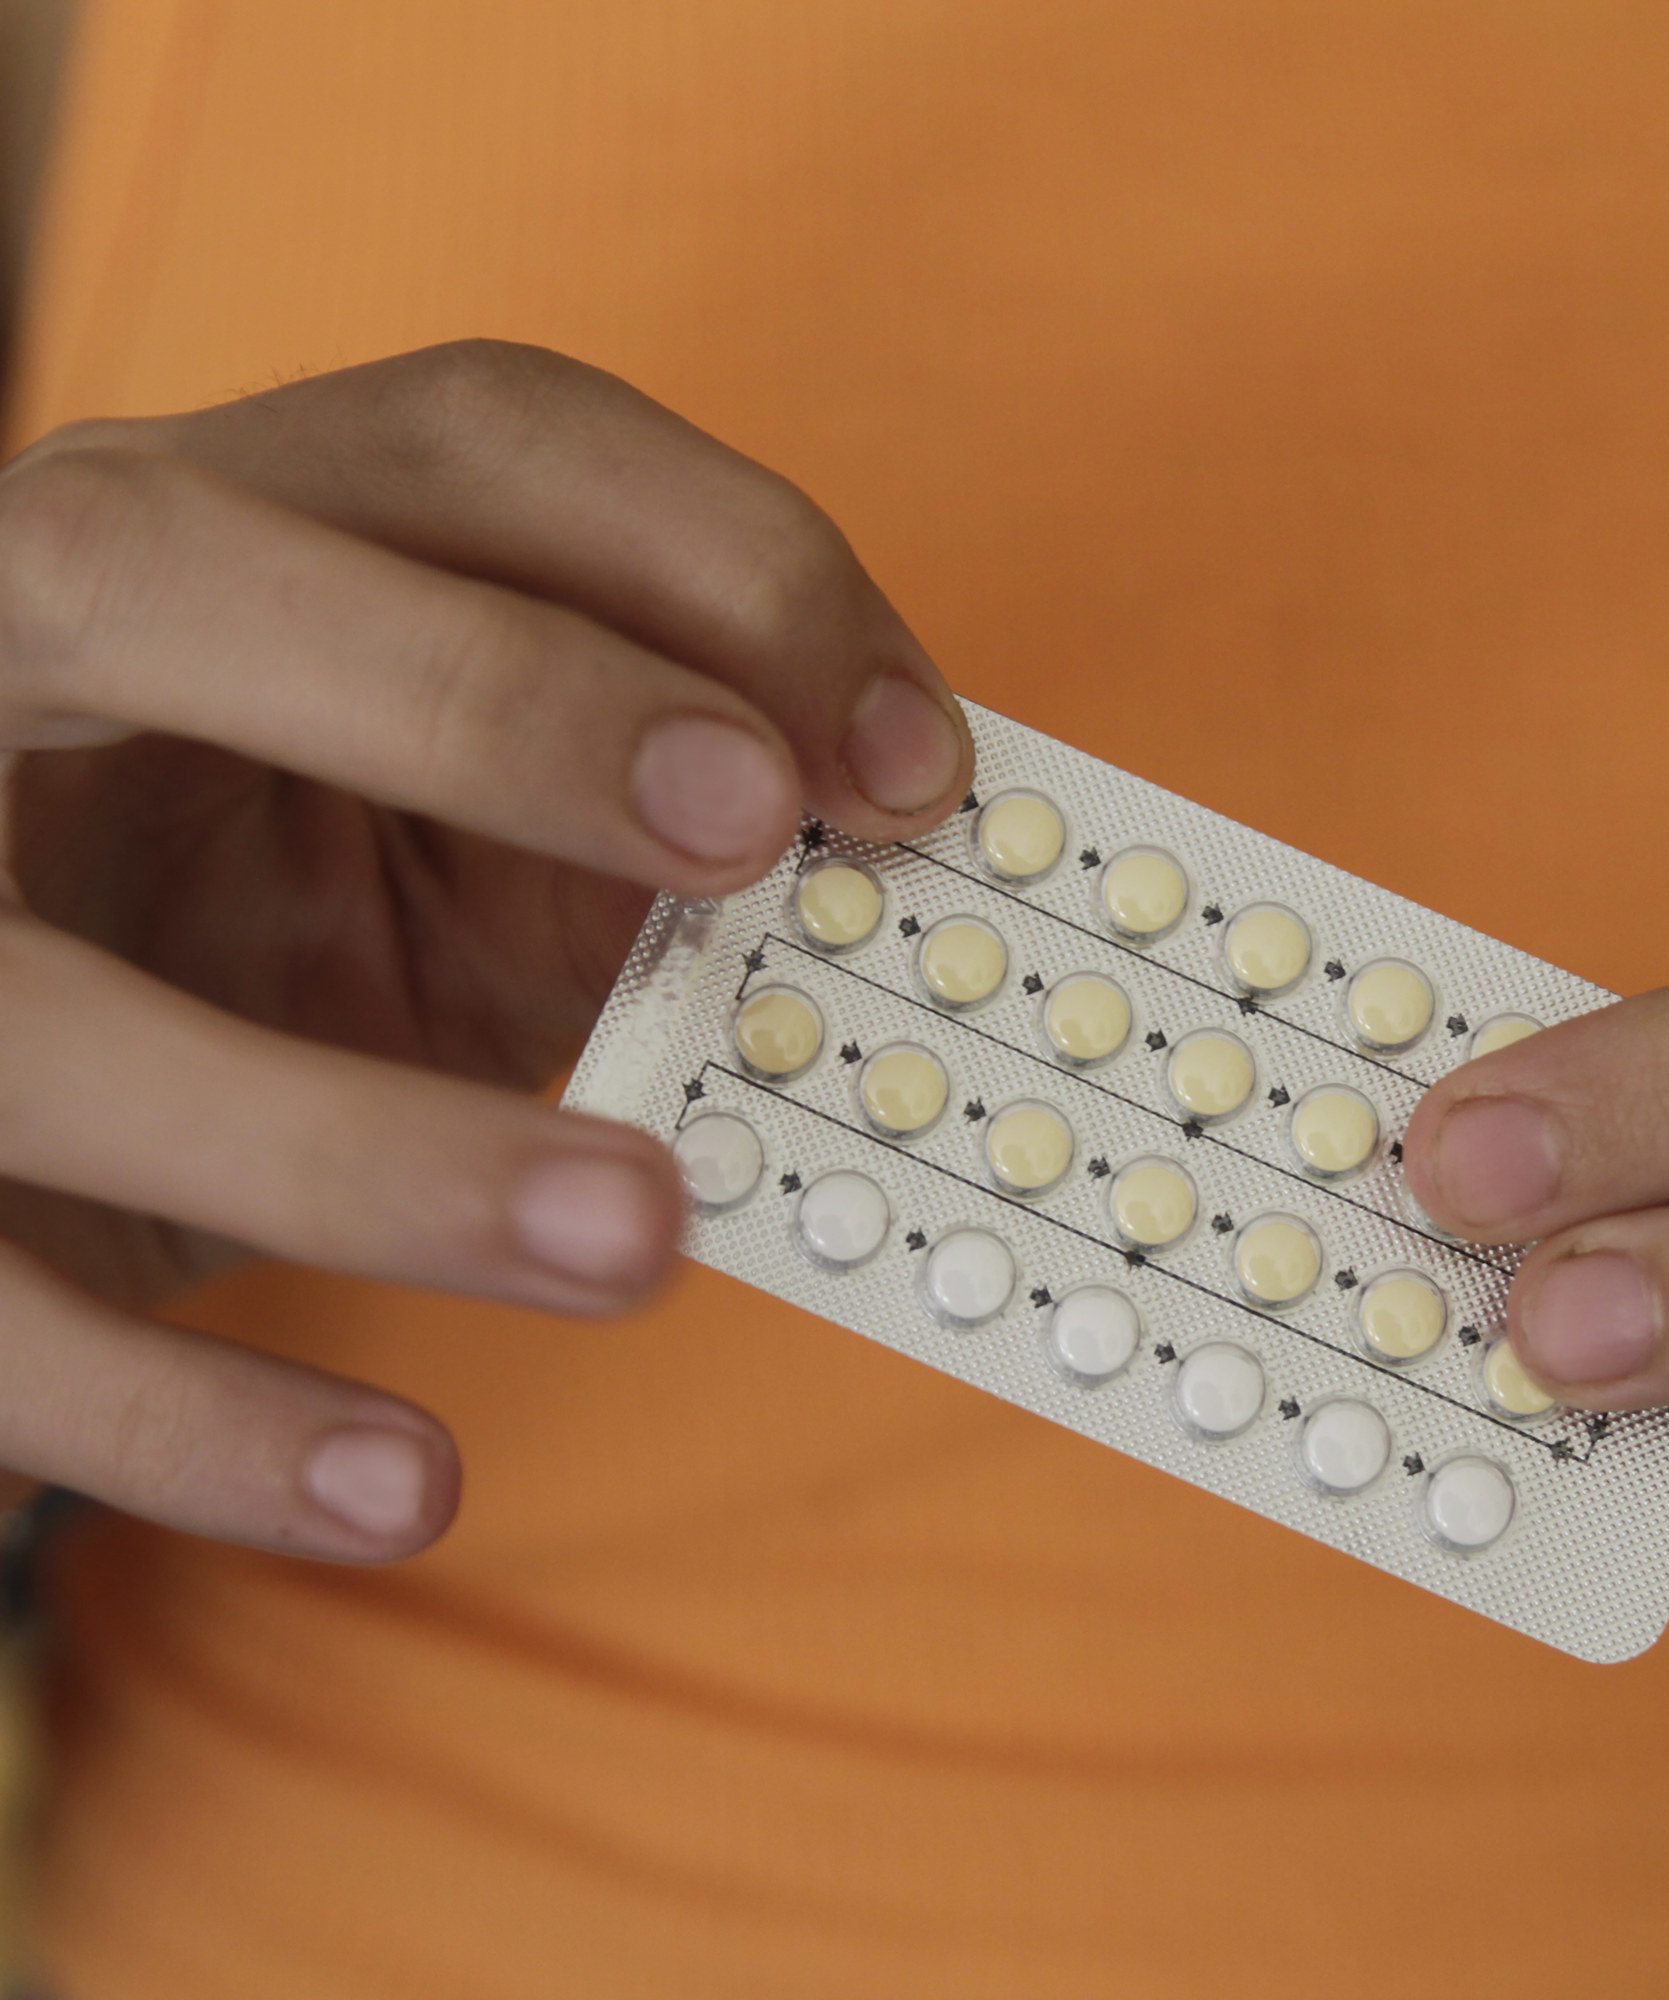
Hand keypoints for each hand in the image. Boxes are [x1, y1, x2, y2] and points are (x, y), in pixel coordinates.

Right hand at [0, 340, 967, 1560]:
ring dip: (359, 1139)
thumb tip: (909, 888)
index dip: (710, 559)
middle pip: (154, 568)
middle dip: (480, 690)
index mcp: (208, 527)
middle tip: (749, 830)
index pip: (461, 438)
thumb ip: (652, 833)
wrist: (18, 1095)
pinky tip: (408, 1492)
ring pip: (43, 1006)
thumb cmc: (288, 916)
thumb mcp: (473, 839)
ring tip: (639, 1237)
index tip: (907, 763)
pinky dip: (191, 1423)